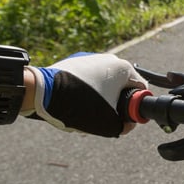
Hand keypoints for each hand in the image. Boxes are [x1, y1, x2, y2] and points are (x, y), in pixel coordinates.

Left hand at [25, 53, 147, 136]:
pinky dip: (87, 91)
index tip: (126, 118)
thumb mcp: (107, 123)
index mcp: (123, 69)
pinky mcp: (75, 61)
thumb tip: (127, 124)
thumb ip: (124, 126)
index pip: (140, 89)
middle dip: (116, 103)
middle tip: (105, 117)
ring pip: (104, 83)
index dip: (136, 107)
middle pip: (122, 86)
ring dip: (101, 97)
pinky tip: (76, 102)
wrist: (42, 92)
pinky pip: (89, 79)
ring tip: (86, 111)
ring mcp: (91, 58)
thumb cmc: (78, 105)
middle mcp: (109, 59)